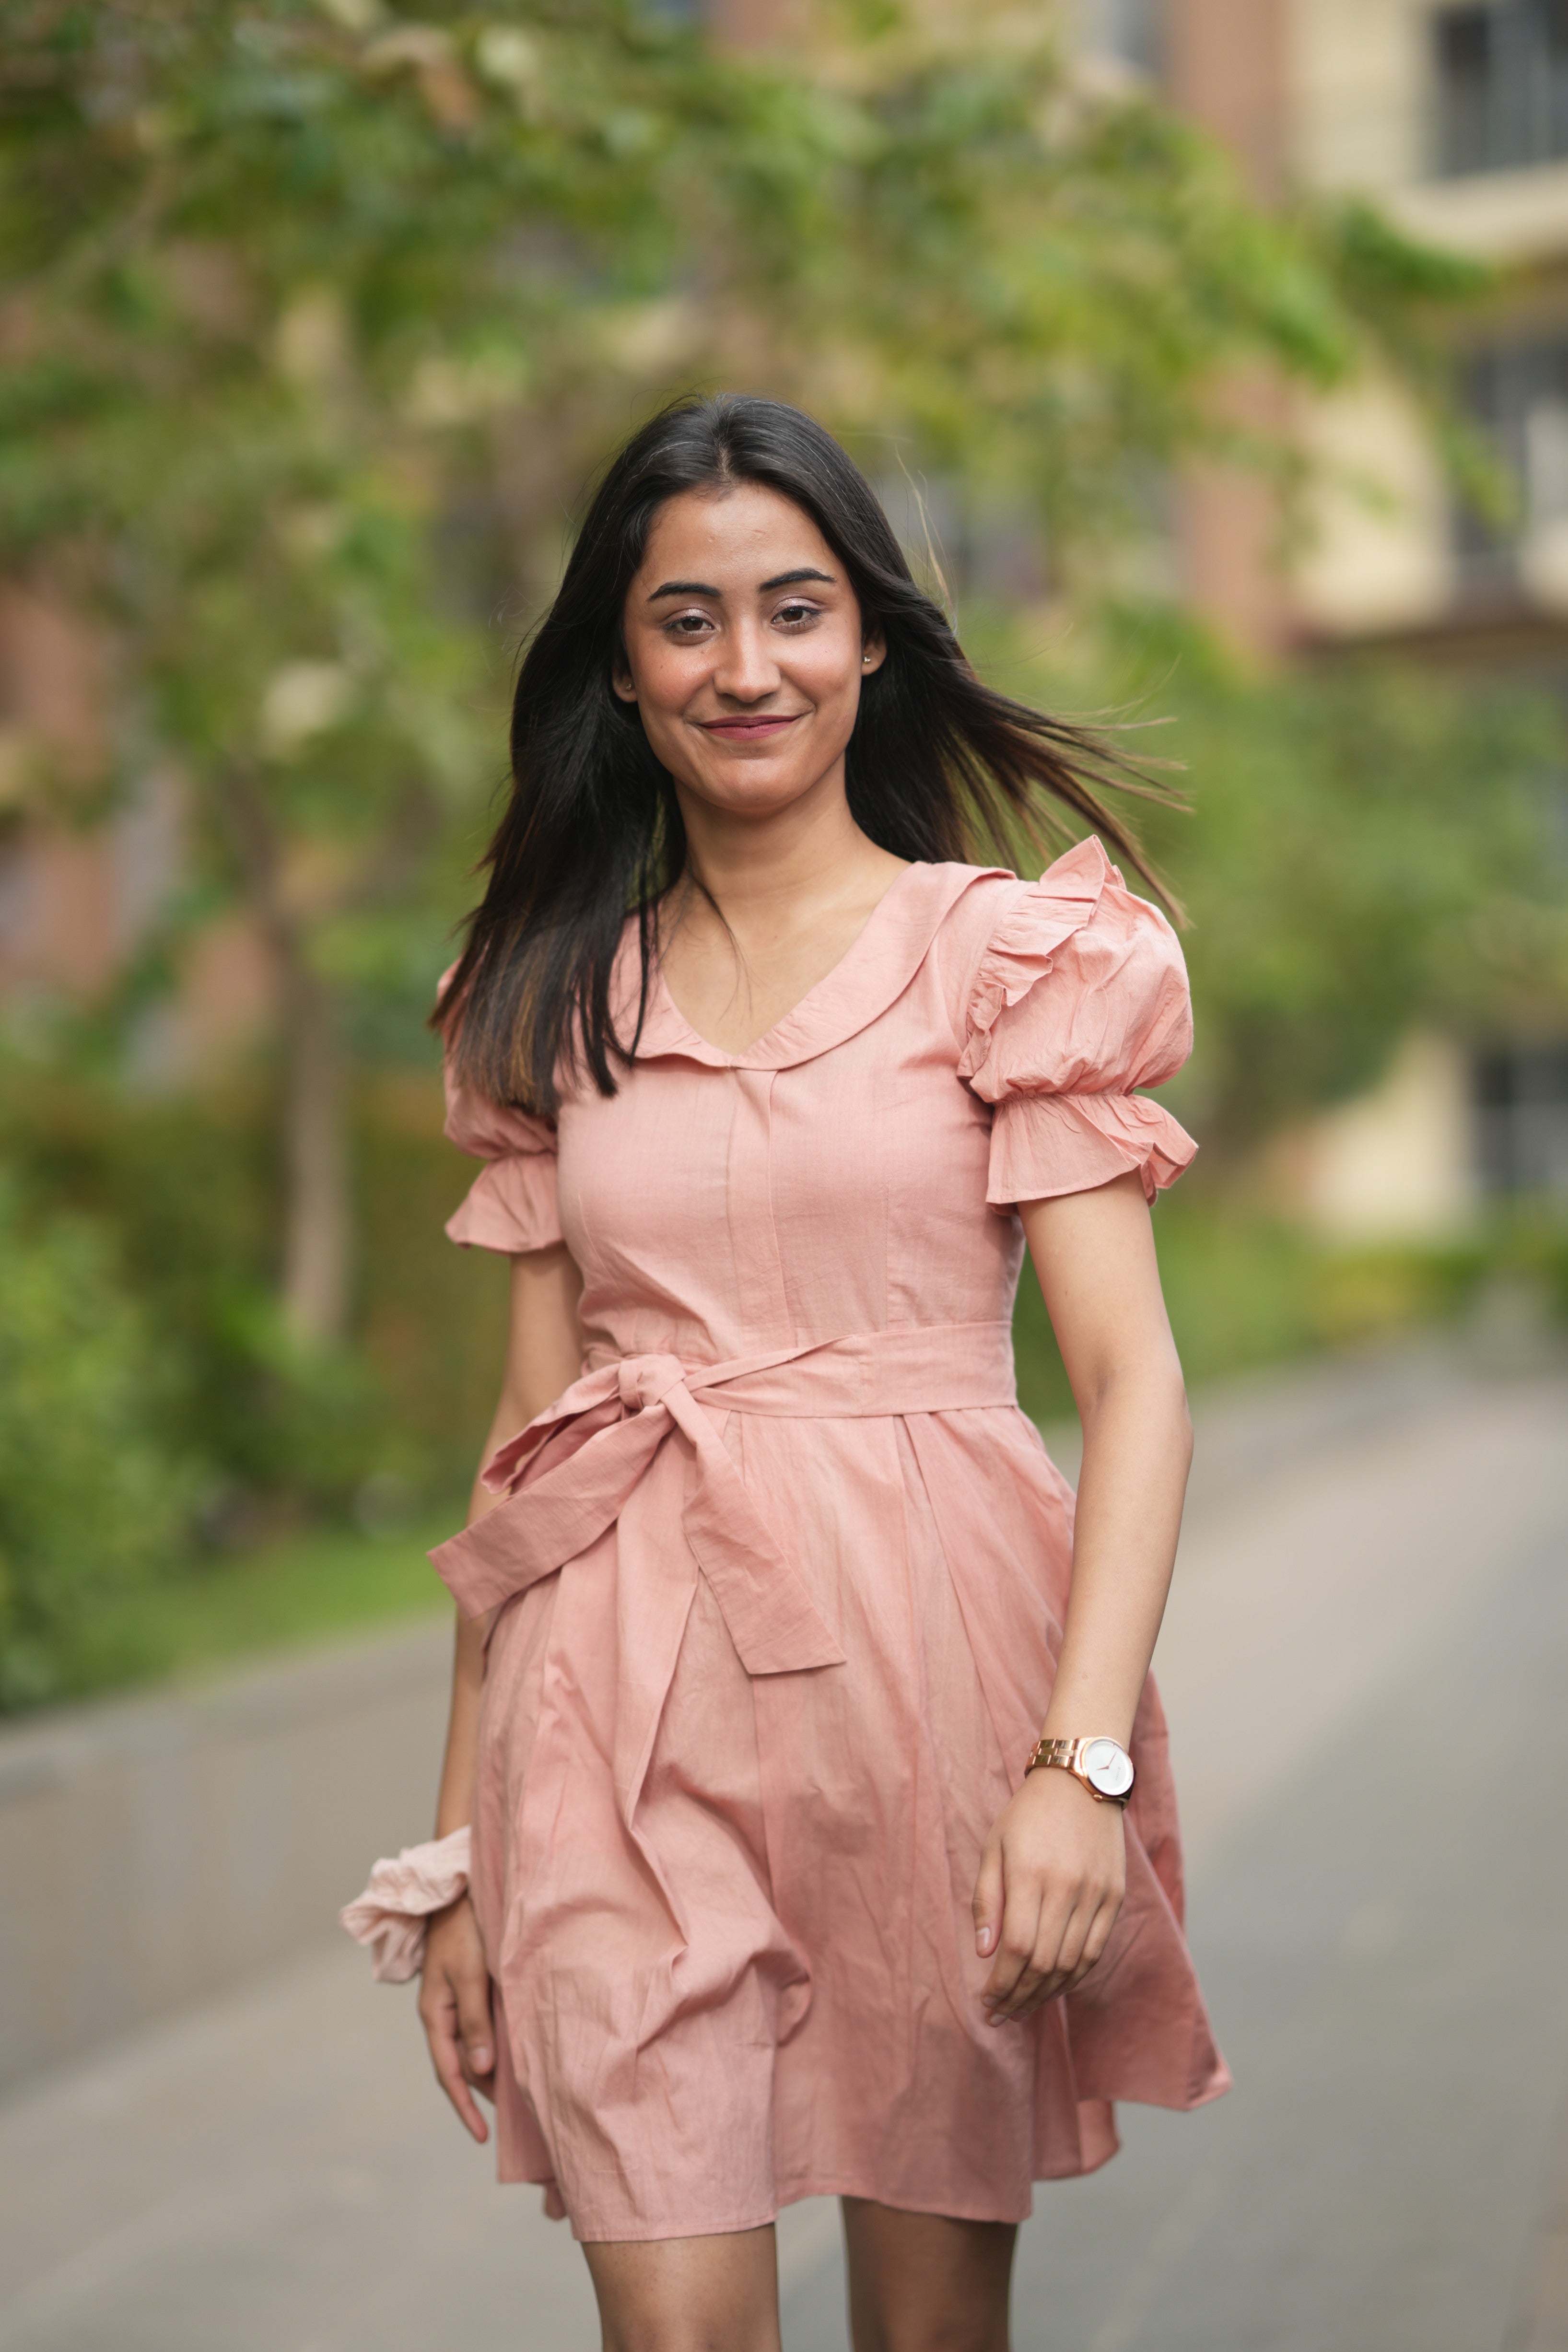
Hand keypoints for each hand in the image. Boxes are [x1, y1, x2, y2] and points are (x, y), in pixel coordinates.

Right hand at [418, 1892, 495, 2140]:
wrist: (458, 1888)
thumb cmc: (463, 1928)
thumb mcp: (468, 1975)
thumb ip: (475, 2020)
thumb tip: (482, 2070)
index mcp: (435, 2014)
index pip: (449, 2073)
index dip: (465, 2106)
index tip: (483, 2136)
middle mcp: (443, 2013)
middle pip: (461, 2065)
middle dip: (482, 2094)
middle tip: (515, 2117)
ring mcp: (455, 2000)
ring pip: (472, 2047)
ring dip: (490, 2071)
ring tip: (518, 2093)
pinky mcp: (470, 1987)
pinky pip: (480, 2026)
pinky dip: (495, 2046)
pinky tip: (514, 2052)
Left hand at [971, 1766, 1126, 2023]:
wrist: (1083, 1780)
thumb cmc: (1028, 1814)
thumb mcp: (995, 1846)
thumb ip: (986, 1900)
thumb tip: (985, 1953)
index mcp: (1031, 1873)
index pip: (1017, 1947)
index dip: (1001, 1983)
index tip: (985, 2001)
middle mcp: (1067, 1887)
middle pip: (1044, 1962)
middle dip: (1019, 1997)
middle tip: (1001, 2014)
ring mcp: (1096, 1894)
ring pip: (1072, 1963)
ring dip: (1045, 1994)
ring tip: (1023, 2007)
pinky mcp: (1115, 1897)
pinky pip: (1095, 1951)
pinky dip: (1074, 1976)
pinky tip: (1054, 1986)